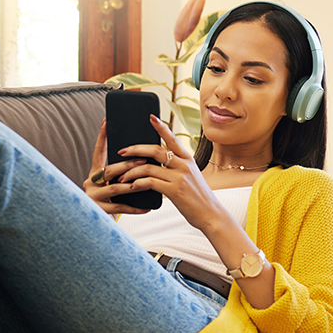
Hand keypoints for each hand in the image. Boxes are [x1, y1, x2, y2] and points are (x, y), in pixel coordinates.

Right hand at [82, 119, 150, 214]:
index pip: (98, 151)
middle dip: (126, 165)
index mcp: (94, 173)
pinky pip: (121, 207)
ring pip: (115, 188)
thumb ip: (120, 172)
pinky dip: (135, 207)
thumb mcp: (112, 183)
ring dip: (132, 184)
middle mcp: (91, 183)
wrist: (96, 226)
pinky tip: (148, 207)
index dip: (102, 137)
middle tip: (142, 160)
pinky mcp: (99, 210)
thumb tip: (140, 154)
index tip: (107, 121)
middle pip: (109, 170)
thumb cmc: (110, 200)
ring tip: (146, 181)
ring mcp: (94, 197)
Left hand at [115, 115, 225, 230]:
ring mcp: (179, 177)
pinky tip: (131, 187)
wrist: (211, 215)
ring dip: (131, 172)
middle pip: (155, 150)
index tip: (150, 117)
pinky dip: (138, 184)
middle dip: (135, 149)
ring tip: (121, 177)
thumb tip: (157, 166)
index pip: (172, 139)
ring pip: (148, 167)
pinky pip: (150, 182)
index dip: (161, 127)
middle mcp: (184, 165)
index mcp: (188, 159)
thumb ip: (177, 169)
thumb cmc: (198, 198)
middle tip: (121, 151)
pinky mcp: (174, 191)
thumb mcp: (191, 178)